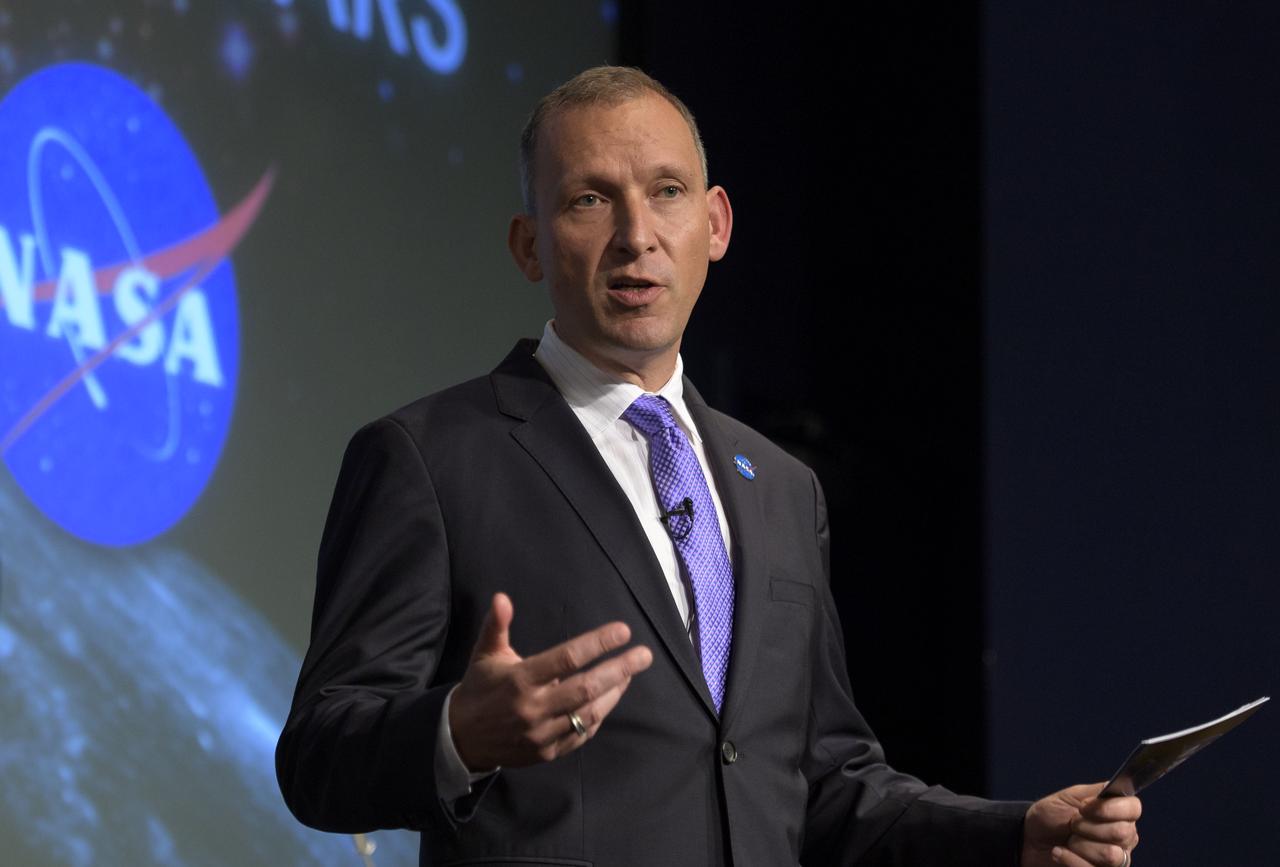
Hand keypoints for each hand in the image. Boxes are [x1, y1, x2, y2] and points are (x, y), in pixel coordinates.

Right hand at [448, 592, 653, 771]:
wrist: (460, 738)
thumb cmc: (480, 688)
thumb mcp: (485, 654)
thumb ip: (497, 625)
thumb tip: (502, 597)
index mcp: (521, 679)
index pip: (567, 658)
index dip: (598, 644)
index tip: (623, 631)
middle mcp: (533, 707)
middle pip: (587, 687)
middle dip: (620, 669)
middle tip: (644, 655)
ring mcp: (542, 733)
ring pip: (589, 713)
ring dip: (615, 692)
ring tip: (630, 674)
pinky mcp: (546, 752)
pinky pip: (581, 734)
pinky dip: (598, 716)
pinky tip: (609, 698)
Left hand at [1022, 782, 1140, 866]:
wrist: (1031, 840)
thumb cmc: (1051, 816)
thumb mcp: (1069, 797)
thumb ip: (1094, 792)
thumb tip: (1113, 787)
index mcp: (1119, 813)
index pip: (1133, 808)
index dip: (1109, 808)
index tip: (1084, 807)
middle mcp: (1124, 838)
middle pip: (1122, 833)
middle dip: (1088, 826)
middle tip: (1072, 823)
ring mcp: (1116, 860)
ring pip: (1111, 855)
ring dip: (1080, 844)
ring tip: (1068, 839)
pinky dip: (1071, 859)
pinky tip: (1059, 851)